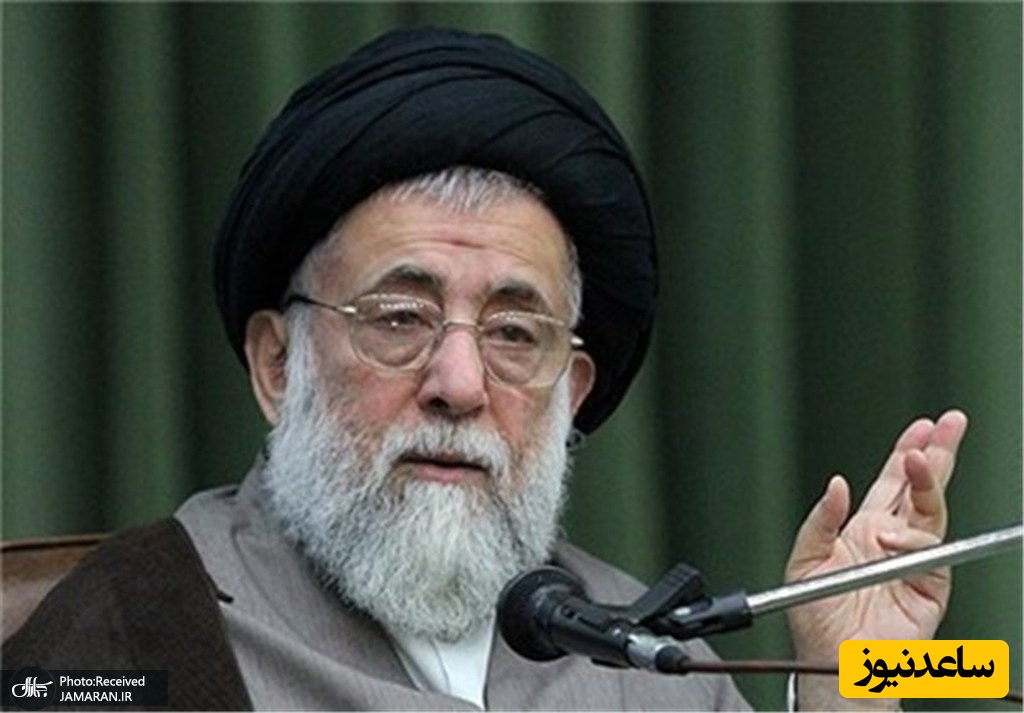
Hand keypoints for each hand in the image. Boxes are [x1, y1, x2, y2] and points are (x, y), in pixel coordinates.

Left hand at [785, 410, 967, 708]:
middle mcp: (891, 540)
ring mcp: (913, 560)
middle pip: (920, 488)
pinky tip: (890, 537)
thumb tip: (836, 485)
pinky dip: (911, 538)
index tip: (921, 428)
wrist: (837, 662)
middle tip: (951, 423)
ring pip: (930, 510)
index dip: (905, 454)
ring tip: (922, 459)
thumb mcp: (804, 561)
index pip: (889, 483)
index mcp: (862, 530)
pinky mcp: (930, 583)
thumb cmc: (817, 620)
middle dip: (937, 453)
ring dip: (927, 481)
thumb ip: (819, 520)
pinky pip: (929, 549)